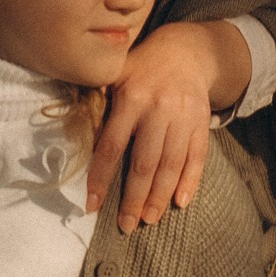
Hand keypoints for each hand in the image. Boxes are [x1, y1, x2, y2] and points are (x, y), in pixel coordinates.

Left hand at [85, 20, 251, 227]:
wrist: (188, 51)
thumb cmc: (143, 67)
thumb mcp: (117, 73)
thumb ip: (100, 102)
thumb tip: (74, 136)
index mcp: (131, 99)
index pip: (112, 146)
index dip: (100, 178)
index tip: (91, 205)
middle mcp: (159, 110)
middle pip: (145, 163)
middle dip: (134, 198)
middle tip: (126, 225)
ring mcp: (183, 118)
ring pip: (171, 165)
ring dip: (160, 197)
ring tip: (149, 220)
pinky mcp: (201, 123)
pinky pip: (197, 157)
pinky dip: (190, 181)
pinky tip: (180, 202)